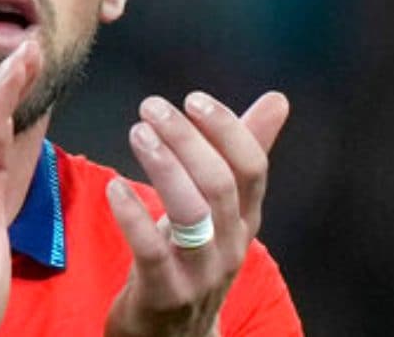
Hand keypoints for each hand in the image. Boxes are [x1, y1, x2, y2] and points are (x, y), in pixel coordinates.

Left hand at [103, 90, 289, 336]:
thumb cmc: (192, 257)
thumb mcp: (221, 210)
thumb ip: (242, 153)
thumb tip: (278, 99)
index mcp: (245, 220)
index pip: (252, 168)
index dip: (227, 129)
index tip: (194, 99)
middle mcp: (230, 246)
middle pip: (219, 183)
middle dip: (187, 139)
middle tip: (151, 107)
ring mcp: (200, 273)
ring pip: (191, 213)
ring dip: (164, 166)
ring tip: (138, 132)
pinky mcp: (165, 294)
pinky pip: (152, 251)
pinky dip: (133, 216)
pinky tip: (114, 188)